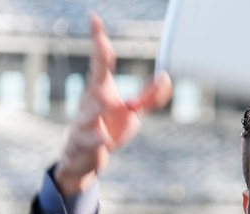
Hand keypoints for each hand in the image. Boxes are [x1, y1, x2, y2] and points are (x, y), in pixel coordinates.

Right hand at [55, 12, 171, 196]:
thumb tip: (166, 76)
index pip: (100, 62)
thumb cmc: (107, 128)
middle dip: (98, 63)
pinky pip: (91, 140)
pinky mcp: (84, 142)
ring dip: (97, 104)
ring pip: (89, 111)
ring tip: (108, 98)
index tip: (94, 18)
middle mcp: (90, 102)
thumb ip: (149, 96)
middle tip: (103, 45)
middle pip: (94, 79)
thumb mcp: (132, 113)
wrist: (83, 158)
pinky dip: (98, 139)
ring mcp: (84, 122)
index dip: (98, 40)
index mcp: (101, 90)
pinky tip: (105, 138)